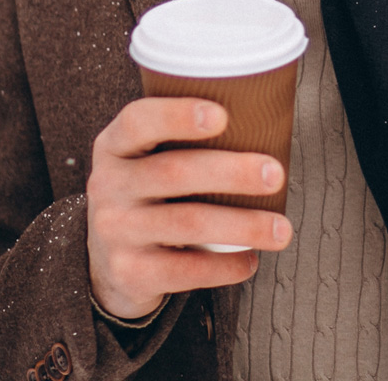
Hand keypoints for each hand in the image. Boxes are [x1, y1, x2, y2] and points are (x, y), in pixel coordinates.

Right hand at [85, 98, 291, 320]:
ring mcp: (115, 231)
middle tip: (275, 173)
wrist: (107, 260)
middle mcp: (107, 186)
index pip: (138, 121)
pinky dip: (224, 266)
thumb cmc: (147, 194)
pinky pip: (185, 270)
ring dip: (242, 225)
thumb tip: (262, 118)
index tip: (223, 116)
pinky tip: (250, 260)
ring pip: (187, 224)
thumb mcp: (144, 159)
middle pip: (174, 172)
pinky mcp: (129, 272)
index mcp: (114, 146)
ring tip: (281, 228)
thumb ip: (180, 138)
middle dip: (232, 172)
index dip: (178, 115)